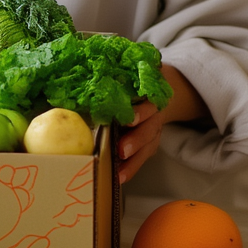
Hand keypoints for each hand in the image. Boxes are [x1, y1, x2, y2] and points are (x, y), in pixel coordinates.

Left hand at [115, 63, 208, 184]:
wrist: (164, 87)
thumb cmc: (138, 79)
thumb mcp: (131, 71)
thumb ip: (115, 74)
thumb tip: (83, 70)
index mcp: (150, 93)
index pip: (148, 103)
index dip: (140, 113)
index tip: (129, 120)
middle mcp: (155, 113)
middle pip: (149, 128)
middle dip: (136, 140)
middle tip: (121, 150)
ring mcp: (155, 129)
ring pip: (148, 146)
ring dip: (133, 161)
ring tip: (119, 173)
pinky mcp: (152, 142)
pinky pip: (143, 157)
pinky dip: (132, 168)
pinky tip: (120, 178)